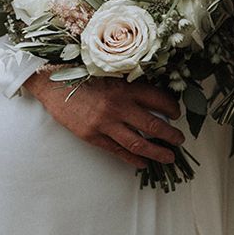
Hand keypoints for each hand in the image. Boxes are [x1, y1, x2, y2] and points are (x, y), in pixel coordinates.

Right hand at [23, 72, 184, 169]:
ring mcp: (105, 123)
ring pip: (139, 143)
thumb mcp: (111, 71)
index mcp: (126, 86)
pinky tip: (143, 163)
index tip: (177, 113)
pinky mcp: (93, 136)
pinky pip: (118, 151)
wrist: (53, 82)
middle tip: (180, 140)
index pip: (158, 99)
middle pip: (153, 125)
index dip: (172, 107)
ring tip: (168, 157)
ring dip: (157, 152)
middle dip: (170, 135)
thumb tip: (154, 94)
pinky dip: (133, 159)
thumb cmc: (83, 73)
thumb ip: (131, 82)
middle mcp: (119, 106)